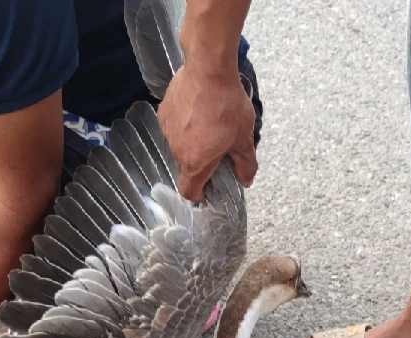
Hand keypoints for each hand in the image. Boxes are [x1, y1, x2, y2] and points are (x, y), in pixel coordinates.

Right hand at [158, 60, 256, 201]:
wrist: (208, 69)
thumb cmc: (227, 105)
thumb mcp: (244, 139)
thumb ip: (246, 164)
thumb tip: (246, 180)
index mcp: (195, 162)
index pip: (189, 191)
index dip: (199, 196)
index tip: (208, 192)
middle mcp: (177, 149)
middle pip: (186, 168)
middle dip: (201, 165)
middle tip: (218, 152)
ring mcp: (168, 130)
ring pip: (180, 147)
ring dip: (192, 144)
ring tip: (209, 127)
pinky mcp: (164, 111)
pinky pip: (174, 127)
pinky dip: (185, 126)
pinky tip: (198, 113)